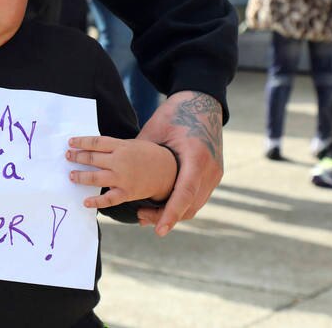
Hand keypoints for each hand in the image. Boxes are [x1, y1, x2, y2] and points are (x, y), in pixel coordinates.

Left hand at [66, 136, 176, 206]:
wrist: (169, 170)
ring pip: (96, 177)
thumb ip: (114, 146)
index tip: (70, 142)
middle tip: (67, 157)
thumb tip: (94, 146)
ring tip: (71, 175)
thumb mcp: (132, 144)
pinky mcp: (127, 192)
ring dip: (81, 176)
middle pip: (92, 158)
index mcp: (121, 146)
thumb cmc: (148, 155)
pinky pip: (108, 199)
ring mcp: (123, 177)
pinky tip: (85, 201)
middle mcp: (120, 161)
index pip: (96, 142)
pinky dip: (96, 201)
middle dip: (77, 157)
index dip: (81, 142)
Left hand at [134, 91, 222, 236]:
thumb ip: (142, 152)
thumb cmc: (178, 113)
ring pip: (194, 205)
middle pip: (190, 206)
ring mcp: (214, 173)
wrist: (202, 102)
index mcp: (197, 158)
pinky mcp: (213, 173)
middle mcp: (210, 169)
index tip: (159, 230)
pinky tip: (163, 206)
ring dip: (173, 213)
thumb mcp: (157, 130)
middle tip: (142, 220)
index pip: (184, 193)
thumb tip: (117, 167)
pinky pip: (197, 196)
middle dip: (167, 217)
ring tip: (147, 215)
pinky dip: (181, 204)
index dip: (171, 213)